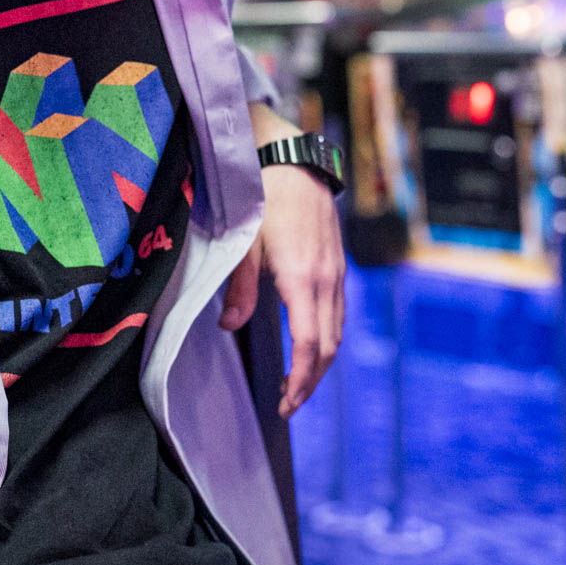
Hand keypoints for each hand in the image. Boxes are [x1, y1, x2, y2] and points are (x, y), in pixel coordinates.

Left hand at [220, 108, 345, 416]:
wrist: (291, 159)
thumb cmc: (262, 198)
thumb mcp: (243, 244)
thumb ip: (240, 290)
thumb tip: (229, 325)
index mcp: (302, 279)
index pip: (309, 345)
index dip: (300, 380)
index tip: (285, 403)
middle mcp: (326, 280)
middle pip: (328, 347)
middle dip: (310, 381)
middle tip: (288, 404)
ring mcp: (335, 272)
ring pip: (336, 331)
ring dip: (320, 362)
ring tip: (297, 383)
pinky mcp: (336, 264)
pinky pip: (337, 312)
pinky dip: (326, 337)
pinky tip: (309, 345)